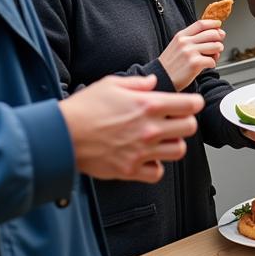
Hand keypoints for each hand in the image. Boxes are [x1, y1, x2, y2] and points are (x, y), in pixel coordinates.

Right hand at [59, 74, 203, 182]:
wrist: (61, 134)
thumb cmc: (84, 108)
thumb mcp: (112, 83)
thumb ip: (138, 83)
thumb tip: (153, 83)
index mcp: (149, 104)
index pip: (190, 105)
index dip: (193, 103)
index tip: (188, 104)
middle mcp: (150, 128)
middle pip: (190, 128)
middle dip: (185, 123)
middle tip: (174, 122)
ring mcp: (141, 151)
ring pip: (179, 151)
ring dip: (173, 144)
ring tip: (161, 140)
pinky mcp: (130, 169)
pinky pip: (157, 172)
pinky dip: (155, 166)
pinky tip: (147, 157)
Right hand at [158, 20, 226, 89]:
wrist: (161, 79)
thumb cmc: (170, 65)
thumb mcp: (177, 46)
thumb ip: (192, 39)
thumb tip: (214, 33)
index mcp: (181, 36)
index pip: (201, 24)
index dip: (213, 23)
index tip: (219, 25)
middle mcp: (185, 42)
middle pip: (212, 33)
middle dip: (219, 39)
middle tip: (218, 45)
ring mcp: (190, 52)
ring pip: (216, 46)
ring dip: (217, 52)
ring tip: (211, 56)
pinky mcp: (194, 63)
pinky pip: (213, 61)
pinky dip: (212, 64)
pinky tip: (206, 66)